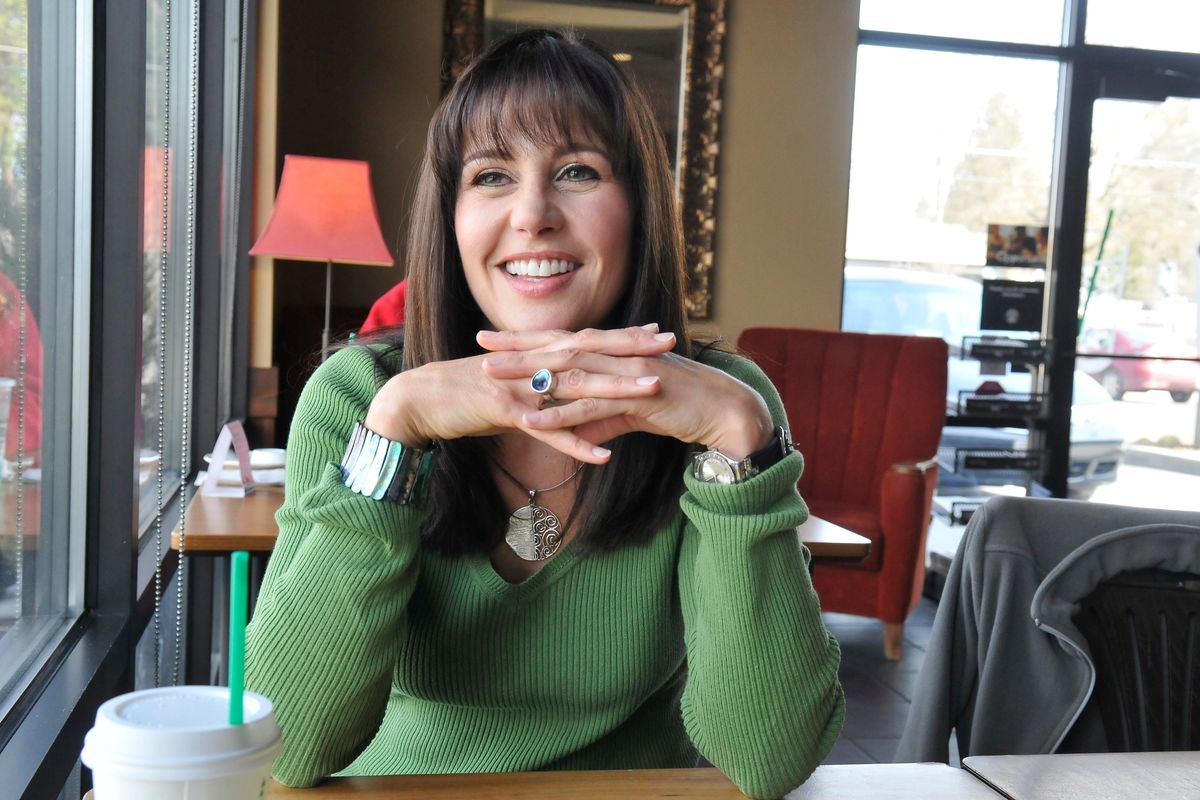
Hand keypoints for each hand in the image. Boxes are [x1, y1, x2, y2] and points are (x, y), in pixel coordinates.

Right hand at [363, 329, 667, 462]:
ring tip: (653, 391)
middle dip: (632, 349)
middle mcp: (531, 362)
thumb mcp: (508, 383)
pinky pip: (547, 430)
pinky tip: (604, 457)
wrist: (416, 400)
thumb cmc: (462, 395)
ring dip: (616, 389)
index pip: (587, 340)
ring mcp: (519, 385)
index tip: (658, 333)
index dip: (623, 336)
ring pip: (575, 386)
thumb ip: (539, 386)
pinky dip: (575, 443)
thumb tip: (565, 394)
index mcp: (534, 353)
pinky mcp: (504, 411)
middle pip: (590, 353)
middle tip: (672, 345)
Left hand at [478, 327, 774, 458]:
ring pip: (567, 372)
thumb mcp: (634, 413)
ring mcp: (625, 373)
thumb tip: (578, 436)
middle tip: (479, 346)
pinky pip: (590, 407)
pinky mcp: (635, 397)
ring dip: (526, 376)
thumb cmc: (684, 408)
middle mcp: (616, 356)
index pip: (564, 341)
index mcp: (615, 354)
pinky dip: (558, 415)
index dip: (528, 340)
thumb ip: (603, 421)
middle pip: (557, 348)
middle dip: (517, 348)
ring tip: (491, 381)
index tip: (494, 339)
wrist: (726, 410)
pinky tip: (531, 422)